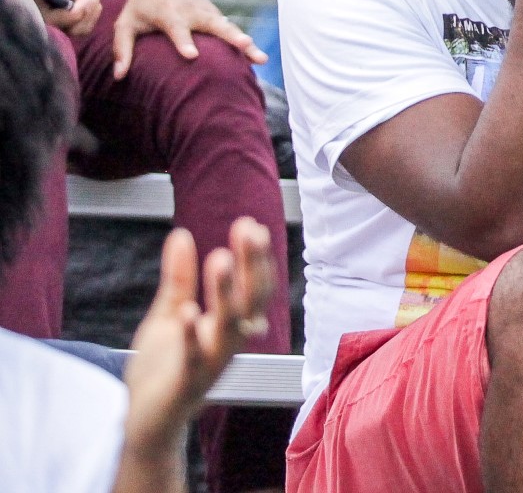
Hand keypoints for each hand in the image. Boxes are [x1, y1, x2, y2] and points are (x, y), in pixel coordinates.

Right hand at [16, 0, 101, 36]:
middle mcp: (38, 21)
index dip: (82, 7)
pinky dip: (83, 11)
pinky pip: (72, 24)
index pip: (66, 21)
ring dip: (88, 9)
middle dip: (89, 8)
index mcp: (31, 9)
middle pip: (76, 29)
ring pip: (76, 29)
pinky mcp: (48, 18)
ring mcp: (44, 21)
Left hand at [115, 0, 265, 79]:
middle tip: (246, 45)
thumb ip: (122, 48)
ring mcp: (208, 13)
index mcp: (168, 14)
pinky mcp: (217, 16)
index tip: (191, 55)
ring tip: (261, 59)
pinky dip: (245, 44)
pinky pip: (232, 30)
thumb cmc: (143, 3)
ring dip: (245, 42)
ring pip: (230, 28)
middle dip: (230, 36)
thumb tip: (118, 77)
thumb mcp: (125, 22)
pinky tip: (258, 58)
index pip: (177, 28)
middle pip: (214, 25)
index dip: (183, 41)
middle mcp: (192, 12)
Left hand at [121, 219, 275, 463]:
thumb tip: (181, 235)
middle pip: (251, 300)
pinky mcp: (186, 382)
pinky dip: (192, 335)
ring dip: (226, 292)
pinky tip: (189, 311)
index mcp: (229, 324)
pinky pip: (193, 357)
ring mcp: (211, 362)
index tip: (248, 224)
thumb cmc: (163, 368)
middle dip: (253, 265)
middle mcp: (229, 342)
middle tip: (250, 231)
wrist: (144, 422)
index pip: (252, 285)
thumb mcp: (170, 314)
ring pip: (229, 325)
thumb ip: (179, 278)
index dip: (254, 257)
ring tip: (220, 258)